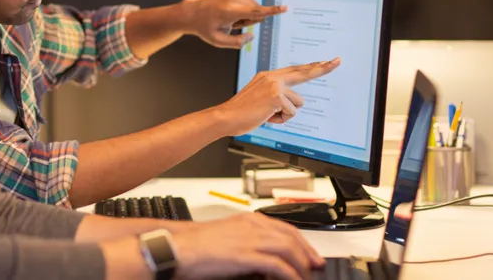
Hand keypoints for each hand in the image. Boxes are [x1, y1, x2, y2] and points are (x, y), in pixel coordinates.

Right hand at [173, 213, 323, 279]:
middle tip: (316, 266)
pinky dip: (290, 274)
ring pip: (288, 248)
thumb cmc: (194, 246)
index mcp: (246, 219)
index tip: (309, 253)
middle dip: (307, 252)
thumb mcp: (226, 238)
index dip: (301, 241)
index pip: (283, 227)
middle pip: (290, 236)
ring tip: (306, 276)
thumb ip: (246, 242)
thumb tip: (262, 259)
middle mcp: (251, 225)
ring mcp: (249, 239)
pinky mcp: (245, 255)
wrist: (176, 248)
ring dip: (301, 264)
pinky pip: (277, 265)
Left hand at [182, 0, 286, 48]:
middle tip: (231, 23)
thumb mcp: (219, 41)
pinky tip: (229, 8)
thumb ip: (238, 42)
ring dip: (245, 12)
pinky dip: (242, 5)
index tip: (285, 8)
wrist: (193, 12)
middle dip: (249, 19)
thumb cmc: (206, 28)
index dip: (271, 12)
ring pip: (253, 4)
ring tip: (229, 15)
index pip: (255, 12)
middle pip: (255, 10)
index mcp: (229, 11)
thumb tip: (251, 35)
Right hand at [218, 59, 340, 135]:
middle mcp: (272, 77)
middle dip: (322, 69)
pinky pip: (292, 113)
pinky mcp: (277, 96)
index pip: (295, 70)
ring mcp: (275, 85)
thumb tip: (293, 103)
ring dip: (285, 114)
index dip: (311, 67)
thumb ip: (275, 95)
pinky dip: (281, 120)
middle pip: (304, 72)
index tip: (325, 62)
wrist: (226, 117)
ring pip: (298, 103)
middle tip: (338, 61)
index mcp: (268, 76)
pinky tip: (266, 117)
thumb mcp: (259, 99)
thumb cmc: (241, 113)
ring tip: (266, 115)